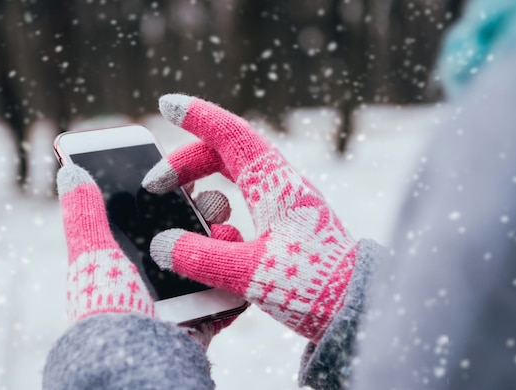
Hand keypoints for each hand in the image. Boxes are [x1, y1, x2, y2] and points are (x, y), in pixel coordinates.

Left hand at [57, 164, 240, 345]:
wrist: (132, 356)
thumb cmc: (105, 305)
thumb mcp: (91, 253)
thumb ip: (84, 214)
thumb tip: (69, 170)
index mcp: (134, 258)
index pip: (159, 216)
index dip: (175, 194)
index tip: (188, 177)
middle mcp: (160, 275)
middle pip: (193, 233)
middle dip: (208, 211)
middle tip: (213, 202)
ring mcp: (186, 295)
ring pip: (216, 258)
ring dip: (227, 240)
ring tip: (226, 231)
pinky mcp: (206, 315)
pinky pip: (230, 291)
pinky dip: (237, 276)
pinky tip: (236, 260)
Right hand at [144, 94, 357, 341]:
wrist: (359, 308)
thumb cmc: (315, 286)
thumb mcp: (250, 273)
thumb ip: (201, 259)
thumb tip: (162, 245)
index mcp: (275, 185)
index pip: (231, 135)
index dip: (198, 117)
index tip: (167, 105)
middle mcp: (282, 186)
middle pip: (227, 153)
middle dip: (188, 162)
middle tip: (156, 185)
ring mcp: (288, 203)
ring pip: (237, 176)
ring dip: (205, 186)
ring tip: (186, 213)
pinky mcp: (290, 223)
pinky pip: (247, 199)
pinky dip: (222, 204)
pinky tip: (214, 232)